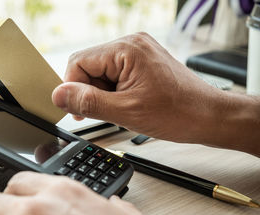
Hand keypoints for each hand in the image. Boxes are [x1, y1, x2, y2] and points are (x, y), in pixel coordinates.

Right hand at [52, 33, 259, 155]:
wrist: (207, 116)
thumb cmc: (177, 113)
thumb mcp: (125, 112)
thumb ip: (88, 102)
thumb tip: (59, 95)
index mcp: (126, 50)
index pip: (78, 62)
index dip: (73, 88)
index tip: (78, 112)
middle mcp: (131, 44)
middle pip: (88, 65)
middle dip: (89, 91)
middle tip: (102, 113)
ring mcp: (138, 52)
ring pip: (100, 71)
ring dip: (102, 93)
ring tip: (121, 109)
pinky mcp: (142, 61)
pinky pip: (114, 74)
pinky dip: (113, 91)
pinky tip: (126, 104)